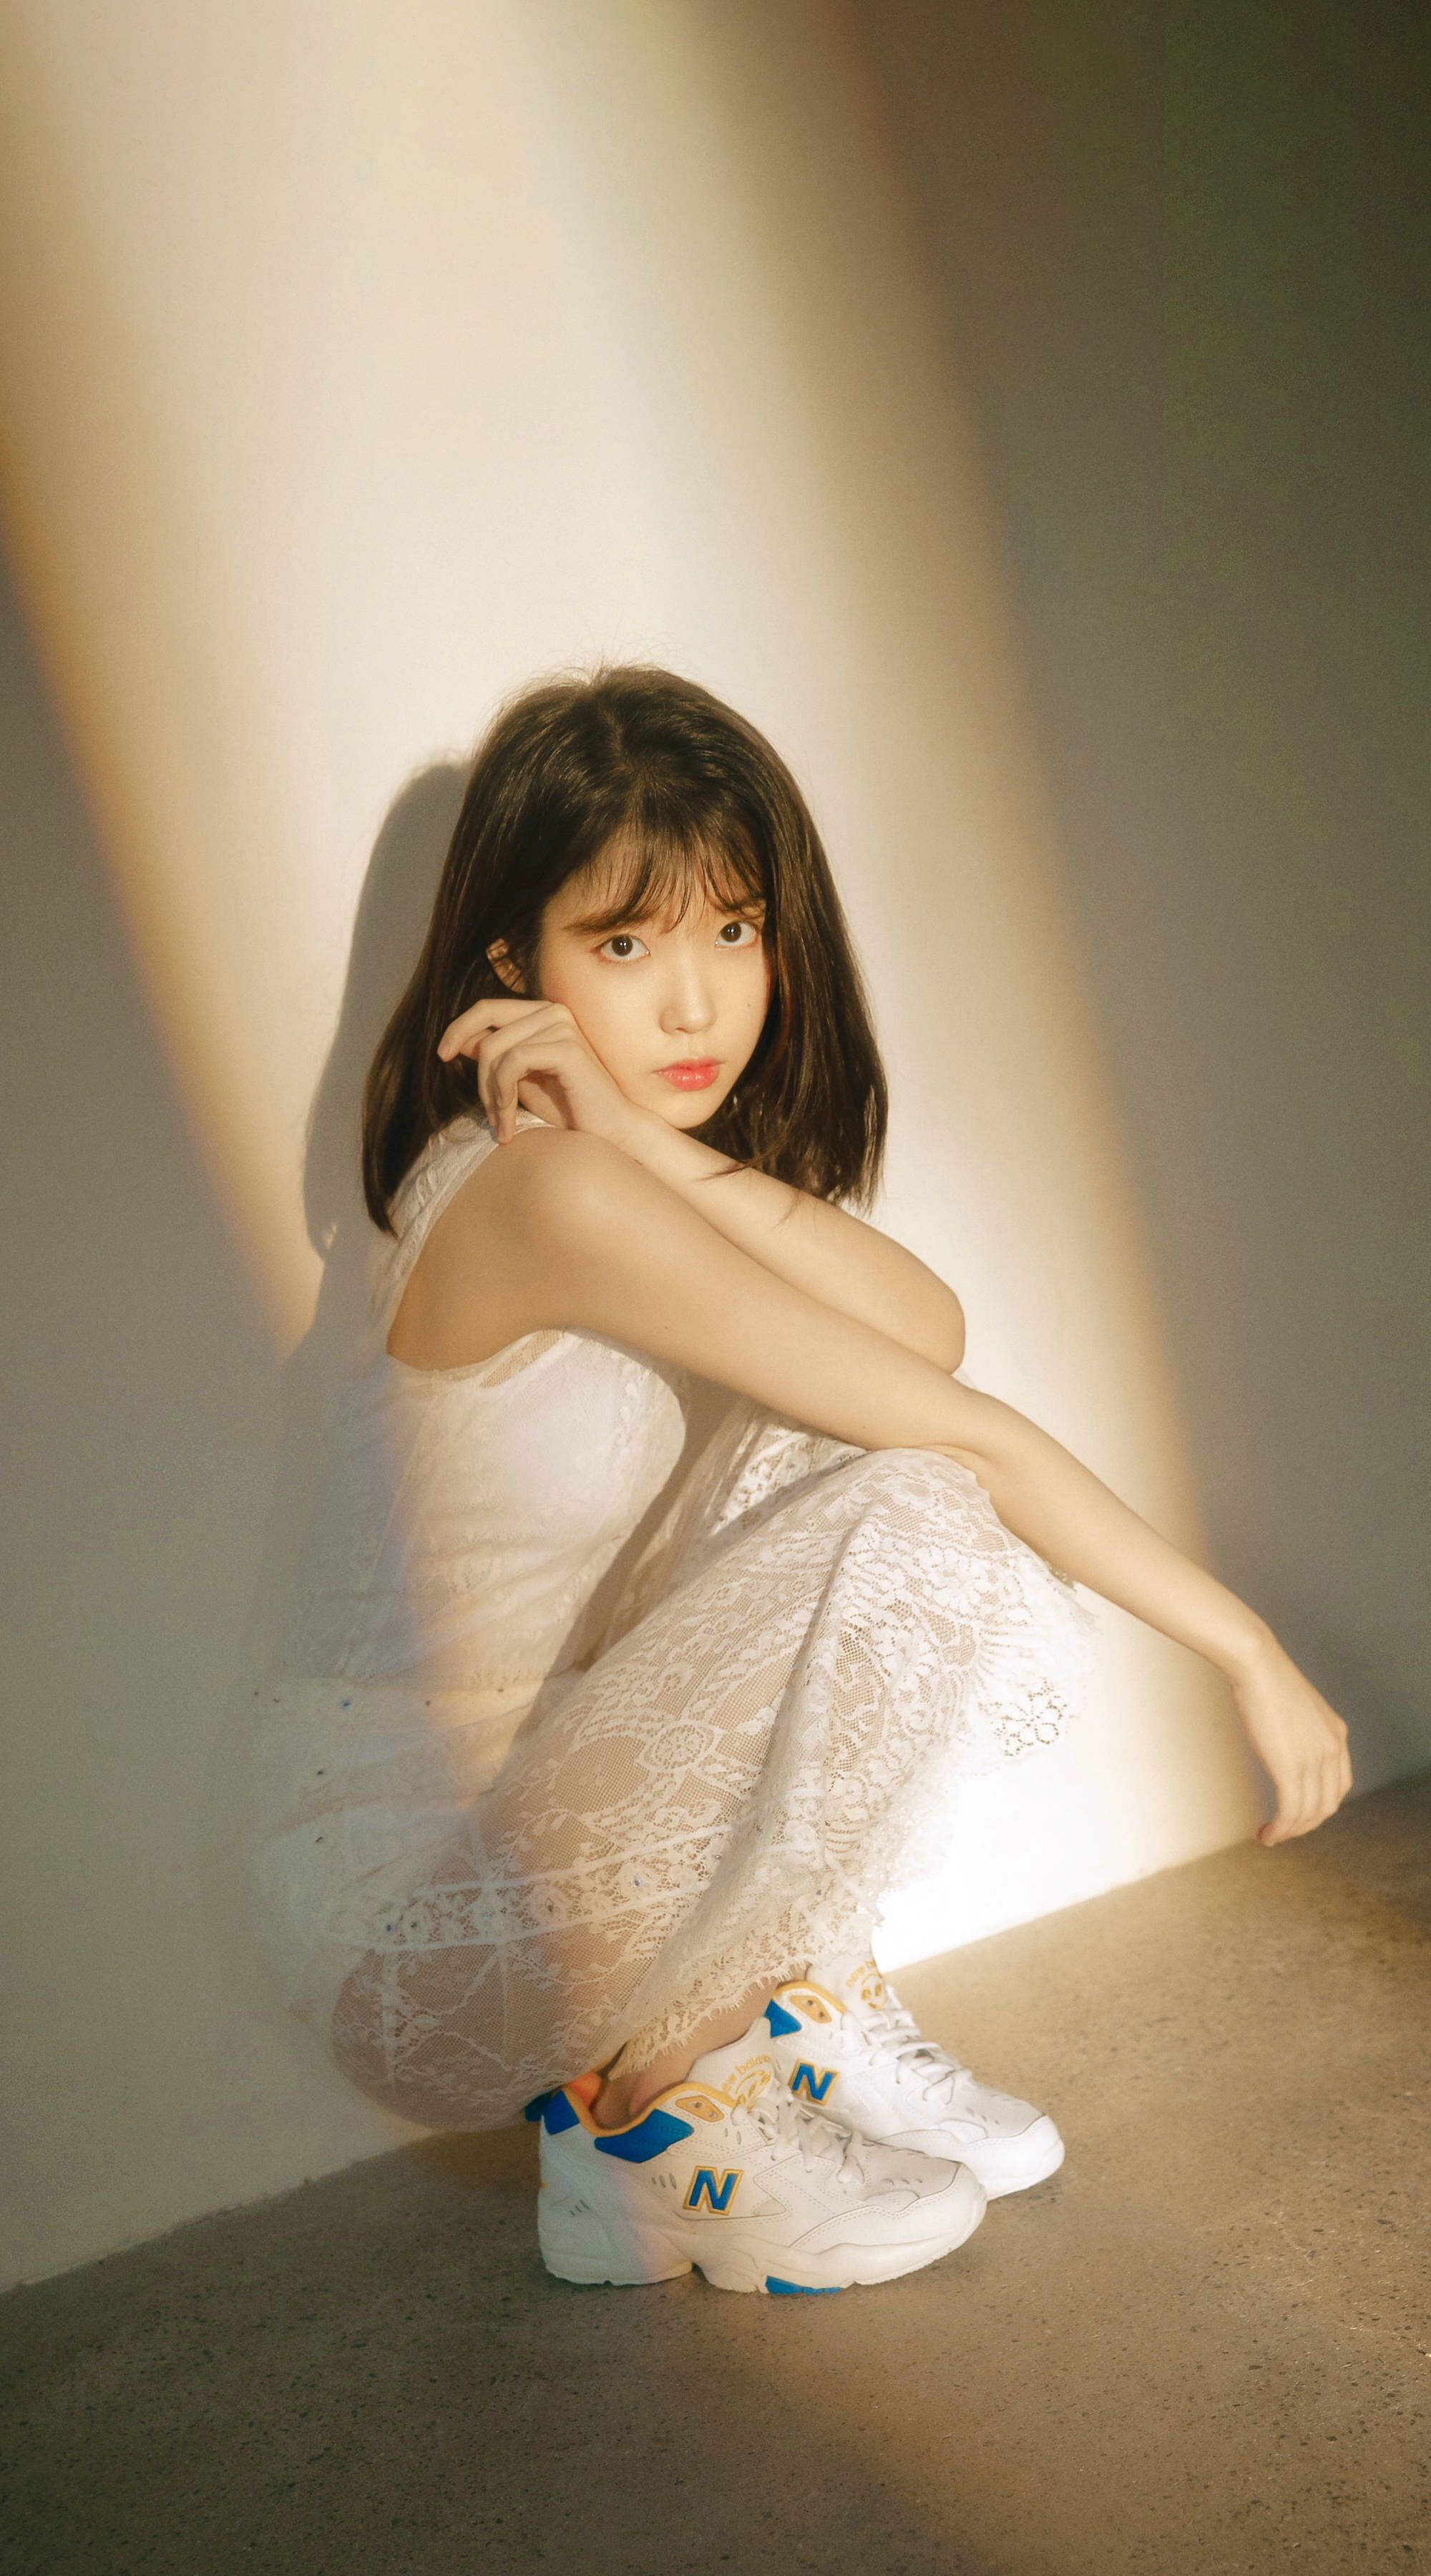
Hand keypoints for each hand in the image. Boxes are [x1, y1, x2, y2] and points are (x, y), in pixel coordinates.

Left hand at [435, 995, 651, 1152]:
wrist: (610, 1132)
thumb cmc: (569, 1109)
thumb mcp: (522, 1080)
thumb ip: (497, 1057)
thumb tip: (462, 1040)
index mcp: (543, 1014)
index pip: (487, 1008)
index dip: (458, 1028)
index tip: (441, 1056)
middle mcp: (554, 1011)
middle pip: (487, 1028)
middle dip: (478, 1075)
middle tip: (488, 1114)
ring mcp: (562, 1025)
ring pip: (495, 1049)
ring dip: (491, 1093)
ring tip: (501, 1123)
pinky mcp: (567, 1047)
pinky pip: (512, 1062)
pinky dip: (502, 1095)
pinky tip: (508, 1122)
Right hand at [1229, 1631, 1352, 1845]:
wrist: (1258, 1665)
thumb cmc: (1267, 1679)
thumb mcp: (1297, 1707)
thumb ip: (1301, 1729)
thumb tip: (1284, 1740)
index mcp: (1337, 1735)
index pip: (1338, 1786)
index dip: (1319, 1806)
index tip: (1297, 1813)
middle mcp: (1333, 1750)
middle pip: (1326, 1805)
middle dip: (1305, 1824)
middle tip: (1282, 1830)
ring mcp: (1315, 1761)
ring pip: (1309, 1814)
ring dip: (1290, 1832)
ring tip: (1270, 1837)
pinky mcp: (1292, 1769)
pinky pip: (1291, 1811)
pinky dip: (1281, 1829)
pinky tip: (1267, 1834)